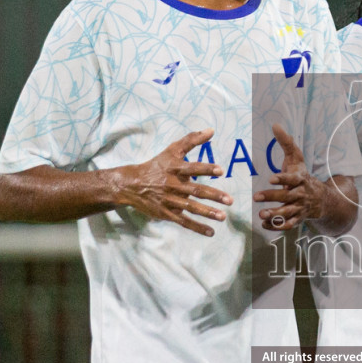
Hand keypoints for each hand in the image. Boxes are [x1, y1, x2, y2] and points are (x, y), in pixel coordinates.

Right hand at [105, 129, 231, 235]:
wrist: (132, 184)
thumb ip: (192, 140)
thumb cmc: (156, 165)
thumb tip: (211, 130)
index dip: (205, 169)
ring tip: (223, 216)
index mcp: (174, 168)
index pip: (191, 168)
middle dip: (213, 195)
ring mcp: (170, 200)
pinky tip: (211, 232)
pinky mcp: (167, 213)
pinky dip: (197, 227)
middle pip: (195, 190)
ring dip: (207, 212)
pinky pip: (184, 221)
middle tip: (230, 200)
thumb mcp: (172, 150)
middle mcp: (173, 185)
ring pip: (191, 207)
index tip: (221, 170)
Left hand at [255, 125, 328, 231]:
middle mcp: (300, 194)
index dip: (282, 179)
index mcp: (300, 179)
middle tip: (256, 196)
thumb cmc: (302, 175)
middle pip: (287, 196)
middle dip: (272, 197)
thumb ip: (286, 142)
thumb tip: (275, 124)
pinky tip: (264, 225)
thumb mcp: (296, 158)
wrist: (321, 198)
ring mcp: (299, 208)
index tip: (271, 178)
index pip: (292, 179)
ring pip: (288, 213)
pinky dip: (277, 226)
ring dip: (275, 214)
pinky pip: (288, 225)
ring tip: (261, 214)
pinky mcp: (297, 218)